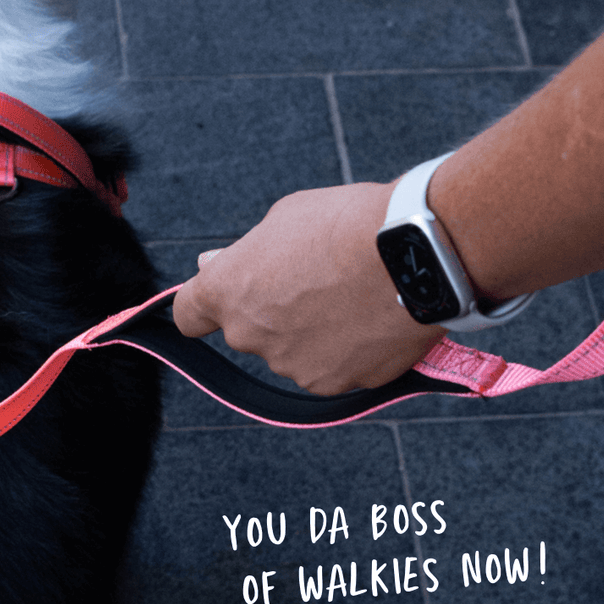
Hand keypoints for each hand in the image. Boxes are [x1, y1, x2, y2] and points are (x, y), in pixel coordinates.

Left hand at [171, 183, 445, 394]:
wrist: (416, 256)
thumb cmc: (347, 225)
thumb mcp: (284, 219)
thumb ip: (245, 253)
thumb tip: (212, 264)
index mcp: (228, 292)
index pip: (188, 315)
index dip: (200, 306)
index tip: (215, 298)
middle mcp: (251, 336)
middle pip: (249, 328)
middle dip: (271, 309)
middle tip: (311, 277)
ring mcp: (293, 366)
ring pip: (293, 350)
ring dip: (311, 331)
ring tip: (351, 294)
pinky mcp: (336, 384)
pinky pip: (332, 366)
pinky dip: (346, 350)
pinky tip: (370, 318)